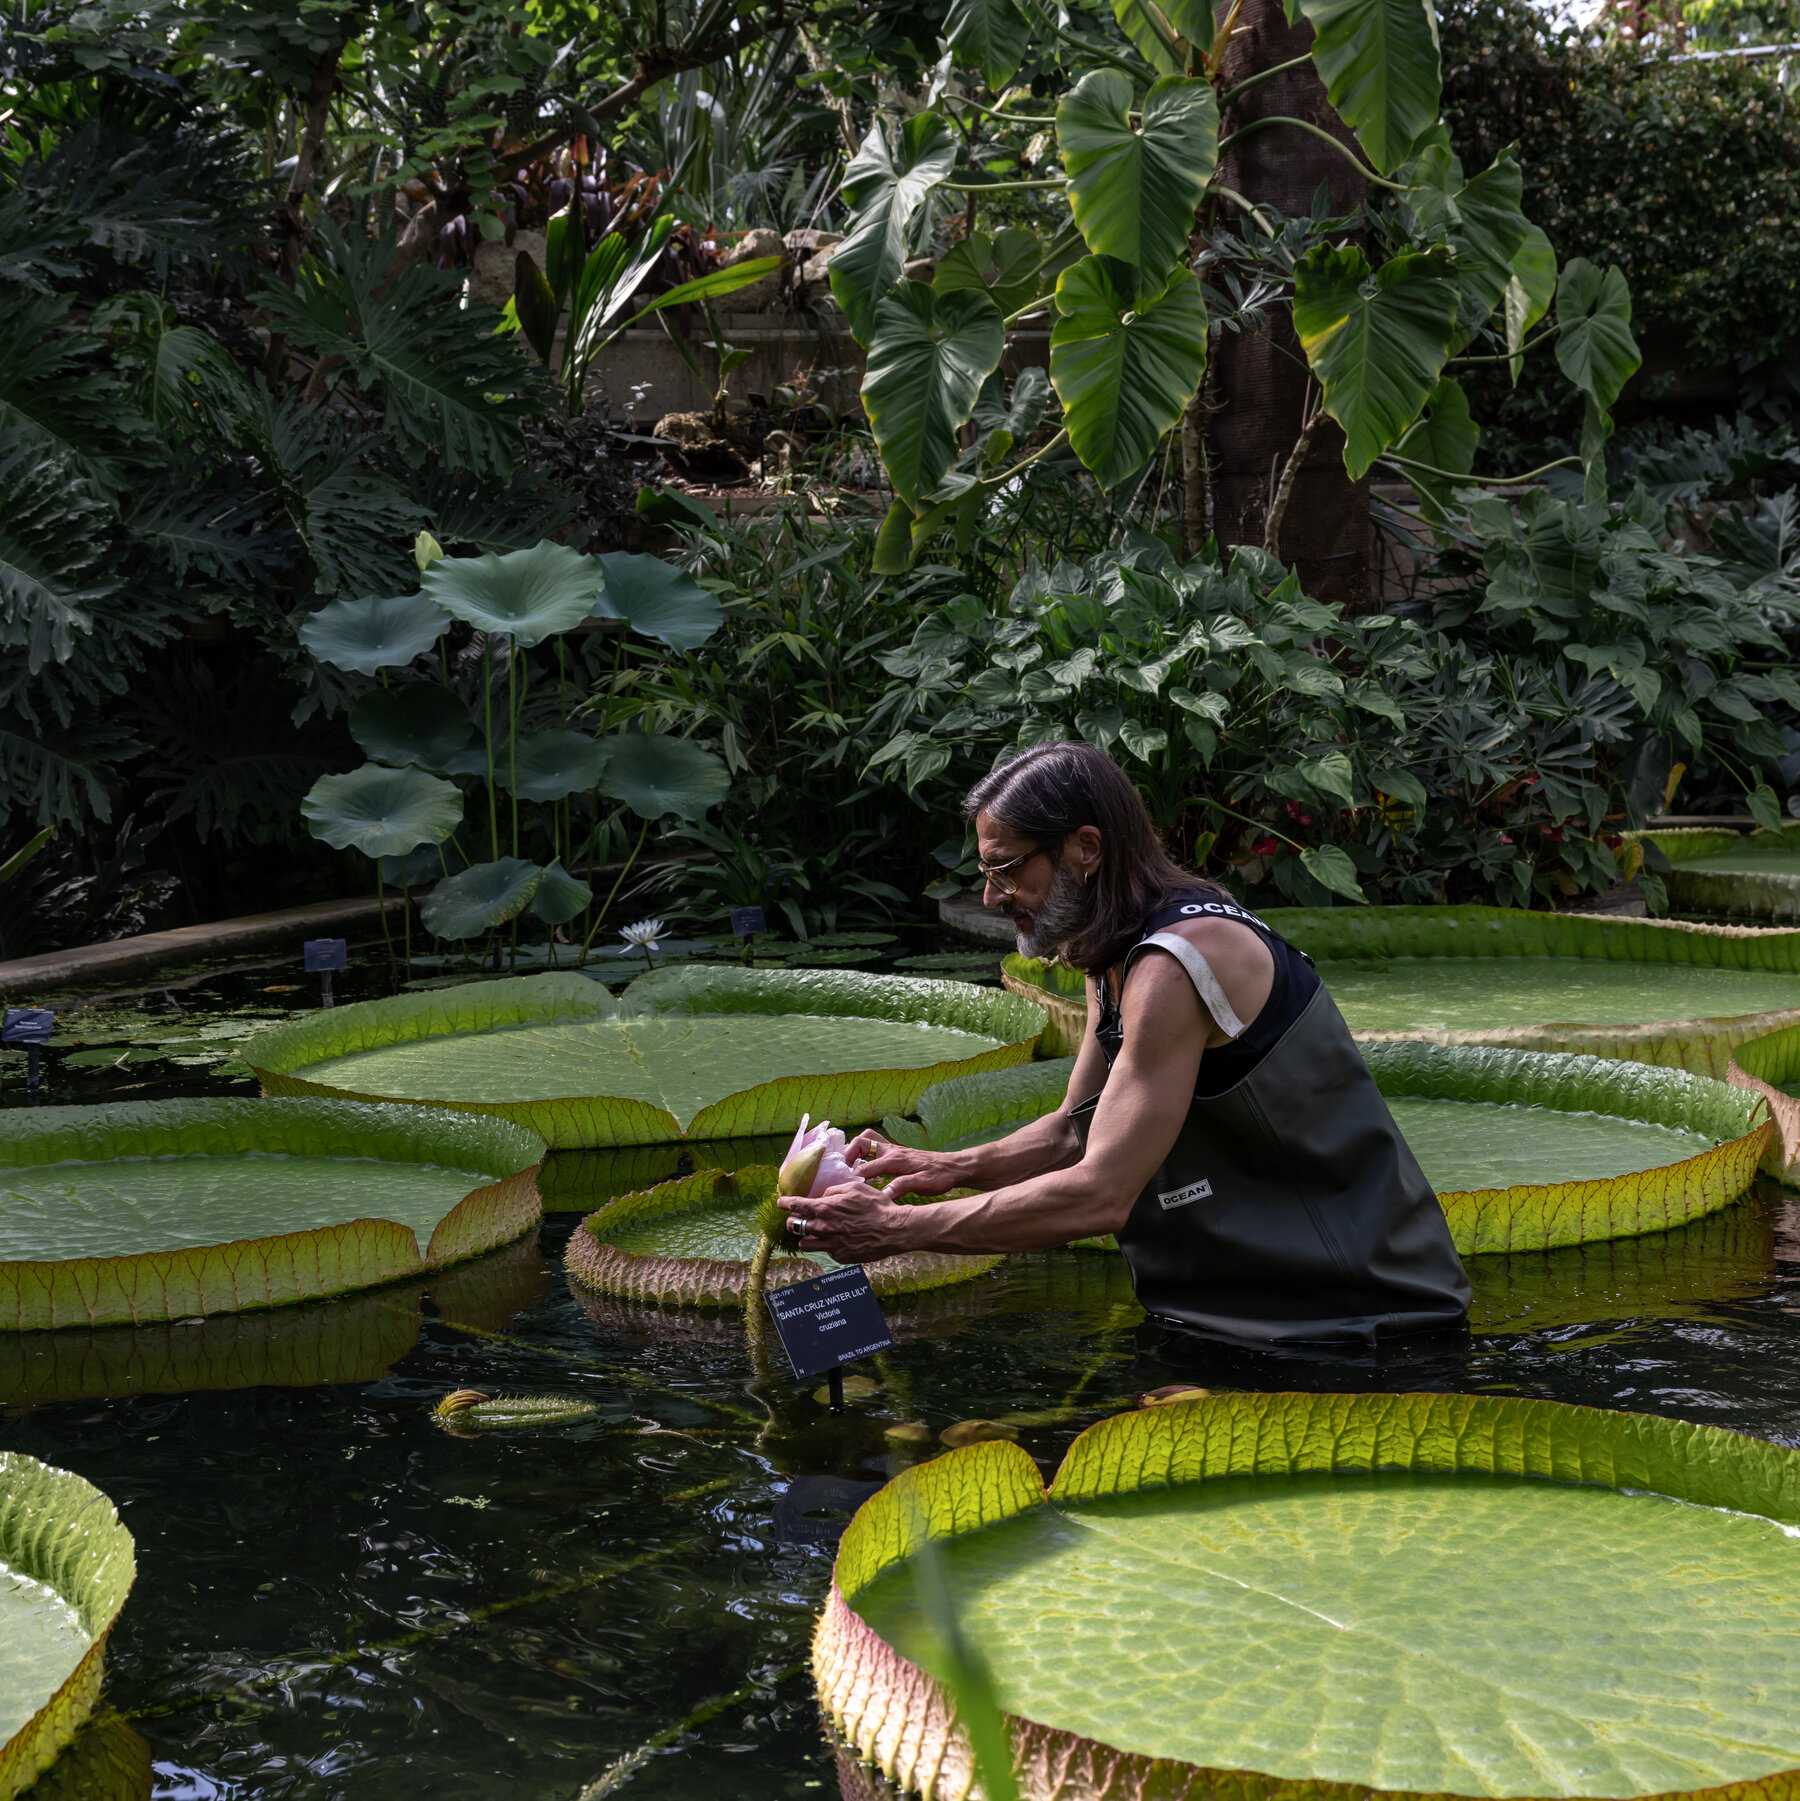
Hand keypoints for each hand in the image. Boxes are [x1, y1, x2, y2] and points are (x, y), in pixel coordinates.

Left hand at [780, 1178, 922, 1262]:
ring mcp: (831, 1244)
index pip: (795, 1205)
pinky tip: (837, 1239)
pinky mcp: (839, 1256)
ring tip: (813, 1233)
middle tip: (797, 1219)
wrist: (893, 1230)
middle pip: (794, 1226)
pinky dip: (826, 1245)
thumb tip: (823, 1196)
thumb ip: (833, 1191)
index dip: (784, 1203)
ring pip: (804, 1243)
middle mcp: (824, 1227)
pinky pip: (825, 1251)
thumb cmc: (876, 1206)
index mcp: (825, 1208)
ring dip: (806, 1237)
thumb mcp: (854, 1188)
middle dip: (792, 1221)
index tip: (780, 1203)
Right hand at [844, 1130, 963, 1197]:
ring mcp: (893, 1149)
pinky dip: (865, 1152)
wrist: (953, 1166)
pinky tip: (867, 1168)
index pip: (868, 1165)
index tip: (849, 1187)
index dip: (856, 1176)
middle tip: (847, 1170)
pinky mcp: (896, 1151)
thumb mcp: (923, 1184)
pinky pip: (875, 1145)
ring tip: (853, 1166)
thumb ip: (903, 1187)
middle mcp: (892, 1150)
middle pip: (862, 1140)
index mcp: (896, 1159)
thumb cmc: (939, 1176)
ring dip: (856, 1149)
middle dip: (849, 1153)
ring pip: (867, 1139)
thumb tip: (884, 1195)